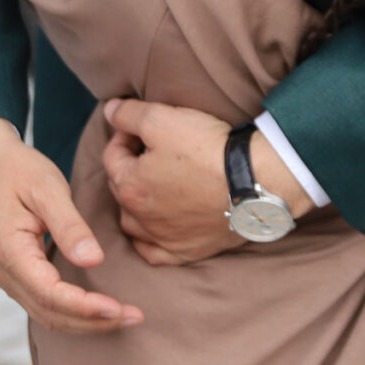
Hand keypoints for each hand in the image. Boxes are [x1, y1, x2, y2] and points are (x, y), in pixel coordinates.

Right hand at [0, 117, 141, 333]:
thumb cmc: (17, 170)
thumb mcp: (46, 188)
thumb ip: (69, 226)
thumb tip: (93, 261)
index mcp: (9, 252)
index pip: (49, 294)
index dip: (85, 307)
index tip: (118, 308)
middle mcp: (5, 272)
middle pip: (50, 314)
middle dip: (94, 322)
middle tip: (135, 317)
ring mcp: (8, 277)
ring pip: (47, 315)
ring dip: (86, 322)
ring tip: (125, 317)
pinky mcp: (16, 274)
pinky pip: (44, 304)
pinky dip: (74, 313)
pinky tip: (99, 308)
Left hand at [101, 98, 315, 266]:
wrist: (255, 181)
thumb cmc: (207, 149)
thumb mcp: (163, 119)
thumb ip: (128, 115)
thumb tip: (108, 111)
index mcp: (129, 185)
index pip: (113, 155)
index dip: (125, 135)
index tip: (145, 126)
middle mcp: (139, 217)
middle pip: (122, 187)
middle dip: (131, 167)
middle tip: (154, 150)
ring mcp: (162, 238)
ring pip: (133, 223)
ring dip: (135, 204)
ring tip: (154, 186)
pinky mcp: (186, 252)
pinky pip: (155, 253)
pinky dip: (150, 240)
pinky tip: (156, 229)